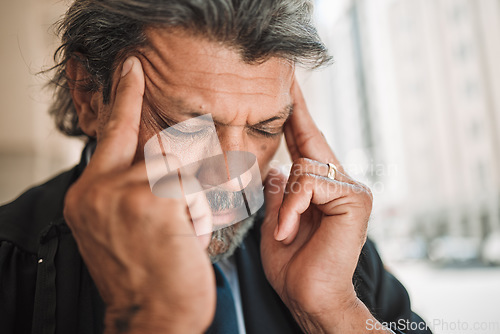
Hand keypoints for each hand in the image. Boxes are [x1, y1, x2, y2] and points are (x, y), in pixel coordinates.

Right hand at [63, 57, 214, 333]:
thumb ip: (131, 189)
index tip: (132, 68)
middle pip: (160, 146)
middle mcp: (98, 188)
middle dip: (186, 172)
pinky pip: (197, 187)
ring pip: (182, 165)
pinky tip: (188, 237)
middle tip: (188, 202)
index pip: (110, 132)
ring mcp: (124, 191)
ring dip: (194, 198)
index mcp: (88, 193)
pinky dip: (202, 212)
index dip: (125, 97)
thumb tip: (162, 159)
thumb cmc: (147, 277)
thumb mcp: (125, 229)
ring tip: (183, 230)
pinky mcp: (155, 200)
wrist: (152, 319)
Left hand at [261, 81, 389, 332]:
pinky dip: (292, 206)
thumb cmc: (292, 264)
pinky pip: (311, 183)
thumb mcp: (275, 221)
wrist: (309, 297)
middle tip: (284, 82)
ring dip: (285, 199)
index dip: (296, 114)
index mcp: (321, 187)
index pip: (306, 143)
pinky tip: (288, 230)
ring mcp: (351, 188)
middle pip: (309, 143)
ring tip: (282, 231)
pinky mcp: (355, 198)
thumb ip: (278, 193)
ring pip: (306, 164)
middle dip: (293, 116)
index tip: (287, 85)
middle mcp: (341, 182)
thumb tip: (276, 169)